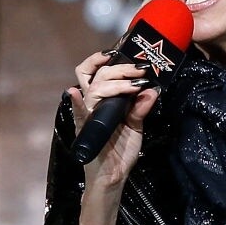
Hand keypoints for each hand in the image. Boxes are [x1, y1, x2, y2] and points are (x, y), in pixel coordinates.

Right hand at [67, 51, 159, 224]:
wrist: (114, 177)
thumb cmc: (120, 151)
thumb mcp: (135, 126)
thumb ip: (141, 108)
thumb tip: (152, 90)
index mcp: (104, 101)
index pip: (98, 72)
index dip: (105, 58)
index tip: (124, 48)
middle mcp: (93, 105)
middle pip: (98, 76)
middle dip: (120, 69)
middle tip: (139, 69)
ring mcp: (88, 117)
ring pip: (92, 90)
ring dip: (113, 82)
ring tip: (132, 82)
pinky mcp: (86, 131)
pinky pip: (79, 115)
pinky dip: (76, 104)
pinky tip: (73, 94)